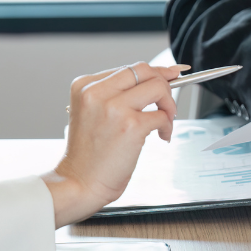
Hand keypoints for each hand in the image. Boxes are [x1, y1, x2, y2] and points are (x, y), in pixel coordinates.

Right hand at [44, 62, 186, 227]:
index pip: (128, 68)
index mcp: (85, 86)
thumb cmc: (89, 155)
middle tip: (168, 101)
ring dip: (169, 104)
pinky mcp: (130, 125)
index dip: (155, 71)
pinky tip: (161, 136)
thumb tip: (155, 80)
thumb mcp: (92, 113)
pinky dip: (168, 126)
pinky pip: (162, 116)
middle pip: (144, 70)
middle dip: (165, 83)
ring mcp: (114, 107)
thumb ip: (117, 95)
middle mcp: (96, 92)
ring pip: (158, 88)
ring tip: (165, 122)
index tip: (171, 74)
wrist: (79, 182)